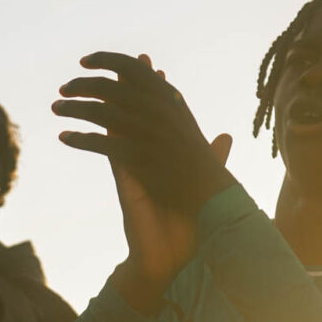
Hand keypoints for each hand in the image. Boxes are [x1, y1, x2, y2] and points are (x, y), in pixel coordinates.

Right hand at [56, 55, 232, 310]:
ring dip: (114, 104)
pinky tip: (96, 123)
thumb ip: (212, 158)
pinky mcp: (128, 186)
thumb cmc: (186, 228)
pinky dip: (103, 140)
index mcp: (165, 159)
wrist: (172, 262)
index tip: (160, 70)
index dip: (159, 94)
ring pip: (121, 130)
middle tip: (136, 60)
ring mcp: (135, 171)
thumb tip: (226, 135)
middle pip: (138, 116)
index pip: (159, 118)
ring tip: (107, 79)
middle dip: (136, 88)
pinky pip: (113, 157)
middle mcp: (148, 160)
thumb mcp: (202, 186)